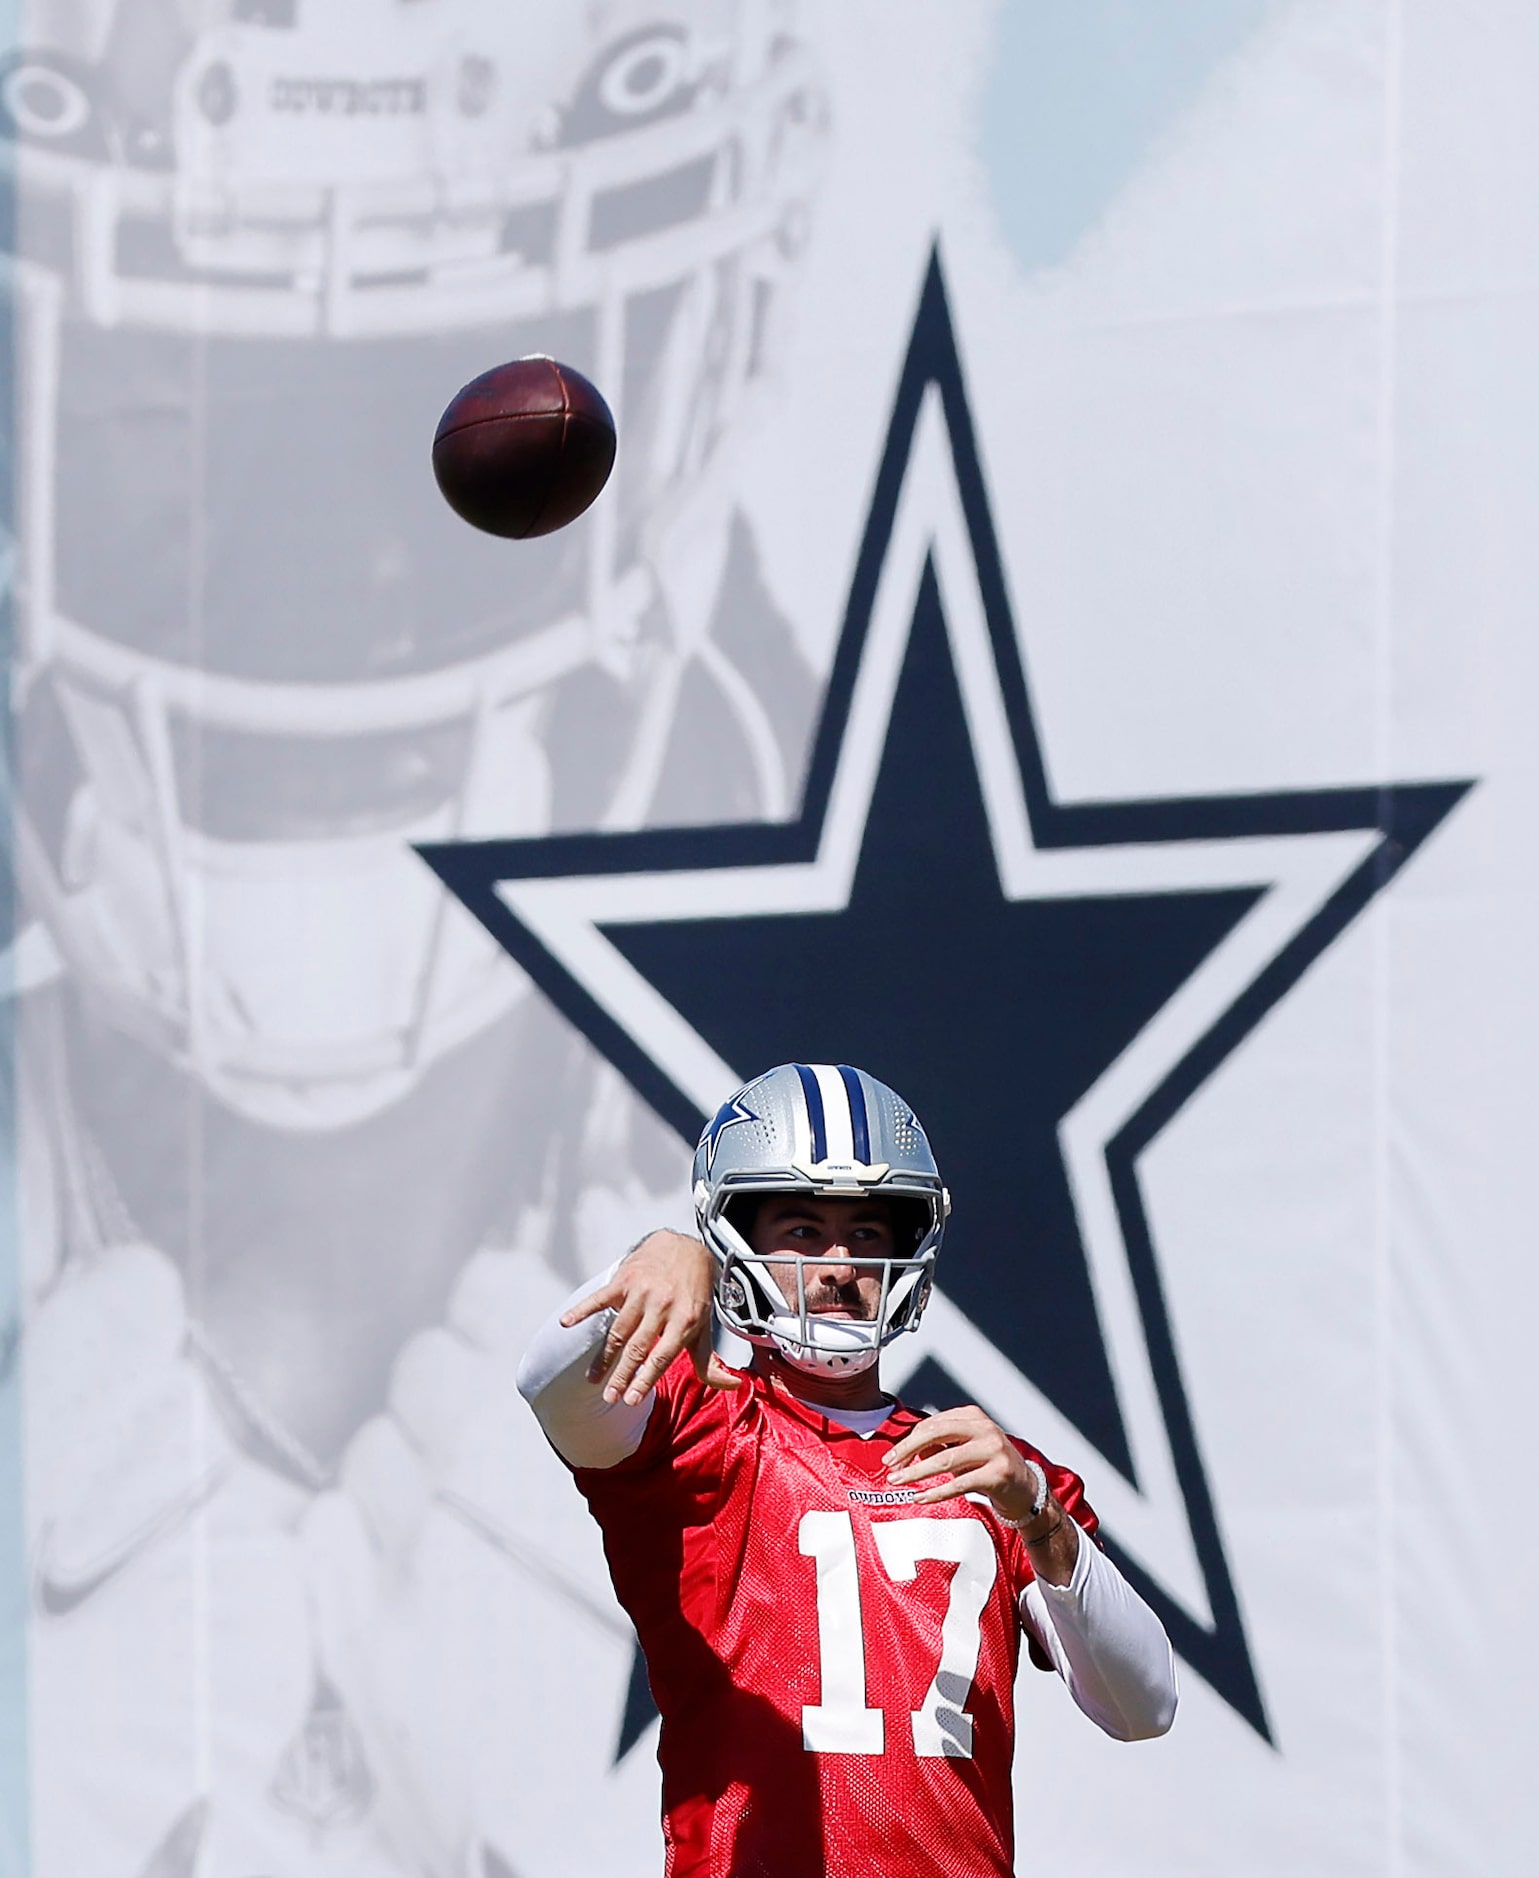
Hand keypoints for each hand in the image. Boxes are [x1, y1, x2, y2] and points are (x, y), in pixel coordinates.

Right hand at [560, 1229, 737, 1405]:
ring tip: (593, 1378)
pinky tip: (567, 1323)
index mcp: (685, 1319)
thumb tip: (732, 1385)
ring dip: (604, 1357)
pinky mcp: (625, 1278)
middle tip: (609, 1396)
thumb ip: (710, 1360)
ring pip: (618, 1330)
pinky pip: (601, 1297)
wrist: (686, 1247)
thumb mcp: (705, 1326)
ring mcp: (642, 1291)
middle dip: (622, 1375)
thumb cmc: (694, 1293)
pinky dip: (582, 1309)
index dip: (645, 1380)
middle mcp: (663, 1305)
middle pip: (637, 1347)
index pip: (662, 1357)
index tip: (631, 1399)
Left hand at [882, 1405, 1046, 1525]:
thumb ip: (938, 1445)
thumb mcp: (964, 1449)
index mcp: (973, 1416)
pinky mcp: (998, 1474)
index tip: (892, 1457)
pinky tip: (920, 1497)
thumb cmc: (989, 1467)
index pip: (933, 1424)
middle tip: (889, 1465)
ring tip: (898, 1481)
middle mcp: (984, 1428)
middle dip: (907, 1450)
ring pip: (945, 1459)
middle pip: (936, 1434)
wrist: (1026, 1490)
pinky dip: (935, 1492)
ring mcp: (993, 1450)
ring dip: (916, 1472)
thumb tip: (906, 1452)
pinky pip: (959, 1484)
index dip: (909, 1440)